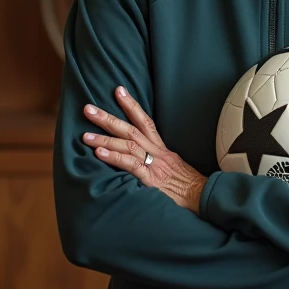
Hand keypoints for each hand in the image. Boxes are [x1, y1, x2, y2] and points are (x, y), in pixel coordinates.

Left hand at [83, 86, 207, 214]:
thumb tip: (139, 159)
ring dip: (105, 138)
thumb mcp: (173, 168)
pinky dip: (115, 157)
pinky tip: (100, 153)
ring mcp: (154, 165)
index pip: (145, 121)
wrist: (204, 198)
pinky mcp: (152, 179)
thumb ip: (156, 161)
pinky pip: (131, 165)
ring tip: (85, 135)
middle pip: (131, 128)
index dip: (131, 105)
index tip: (118, 90)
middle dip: (108, 118)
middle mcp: (157, 152)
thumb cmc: (188, 187)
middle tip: (88, 108)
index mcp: (162, 149)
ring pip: (128, 144)